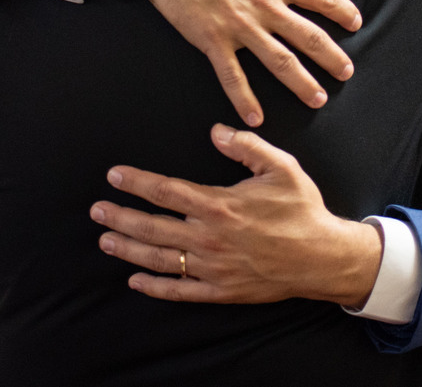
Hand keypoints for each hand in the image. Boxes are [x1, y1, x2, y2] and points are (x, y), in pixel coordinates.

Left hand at [89, 124, 379, 305]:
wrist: (325, 258)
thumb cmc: (303, 210)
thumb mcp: (281, 166)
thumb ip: (246, 145)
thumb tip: (216, 130)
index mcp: (219, 206)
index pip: (166, 191)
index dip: (136, 182)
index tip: (114, 176)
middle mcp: (209, 238)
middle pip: (153, 227)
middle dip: (121, 216)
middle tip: (96, 210)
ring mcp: (213, 267)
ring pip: (160, 259)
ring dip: (129, 249)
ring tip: (105, 240)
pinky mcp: (222, 291)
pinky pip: (180, 291)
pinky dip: (155, 288)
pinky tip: (135, 282)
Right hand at [117, 0, 360, 124]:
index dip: (342, 11)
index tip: (356, 24)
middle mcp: (264, 4)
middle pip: (309, 36)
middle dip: (331, 57)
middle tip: (346, 73)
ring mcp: (239, 25)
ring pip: (280, 61)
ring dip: (301, 83)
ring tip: (318, 99)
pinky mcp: (212, 40)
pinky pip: (233, 76)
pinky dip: (245, 99)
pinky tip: (256, 118)